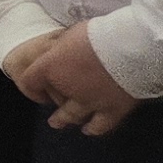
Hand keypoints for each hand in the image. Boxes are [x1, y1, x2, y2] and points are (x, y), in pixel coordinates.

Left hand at [16, 23, 139, 135]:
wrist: (132, 46)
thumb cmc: (101, 32)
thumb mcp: (72, 32)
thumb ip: (63, 47)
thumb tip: (61, 50)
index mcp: (51, 67)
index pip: (29, 81)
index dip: (31, 87)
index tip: (36, 89)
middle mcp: (67, 88)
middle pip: (54, 101)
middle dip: (51, 104)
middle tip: (51, 112)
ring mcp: (90, 101)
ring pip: (73, 116)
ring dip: (66, 120)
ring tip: (61, 123)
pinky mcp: (113, 109)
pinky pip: (100, 124)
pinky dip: (94, 128)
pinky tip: (90, 129)